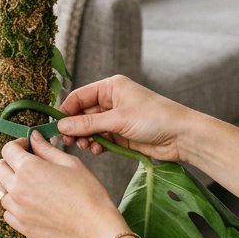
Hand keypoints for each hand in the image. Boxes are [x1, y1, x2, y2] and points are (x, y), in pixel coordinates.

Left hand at [0, 132, 124, 237]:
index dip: (18, 145)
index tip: (28, 147)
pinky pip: (6, 212)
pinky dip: (13, 206)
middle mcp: (17, 188)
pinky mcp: (21, 226)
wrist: (94, 227)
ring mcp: (17, 209)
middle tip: (26, 165)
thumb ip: (46, 149)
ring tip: (27, 186)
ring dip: (8, 185)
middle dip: (9, 163)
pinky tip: (29, 204)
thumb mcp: (70, 163)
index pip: (7, 150)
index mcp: (28, 168)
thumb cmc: (87, 192)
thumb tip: (33, 137)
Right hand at [56, 74, 195, 163]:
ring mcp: (116, 118)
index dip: (66, 111)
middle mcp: (112, 100)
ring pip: (91, 128)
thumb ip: (87, 124)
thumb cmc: (154, 118)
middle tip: (69, 142)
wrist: (182, 136)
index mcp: (111, 87)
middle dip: (75, 128)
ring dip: (86, 138)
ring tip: (86, 147)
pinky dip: (97, 145)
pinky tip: (98, 150)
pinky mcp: (121, 134)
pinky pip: (101, 139)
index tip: (56, 127)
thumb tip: (61, 125)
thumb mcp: (117, 120)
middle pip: (82, 114)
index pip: (79, 97)